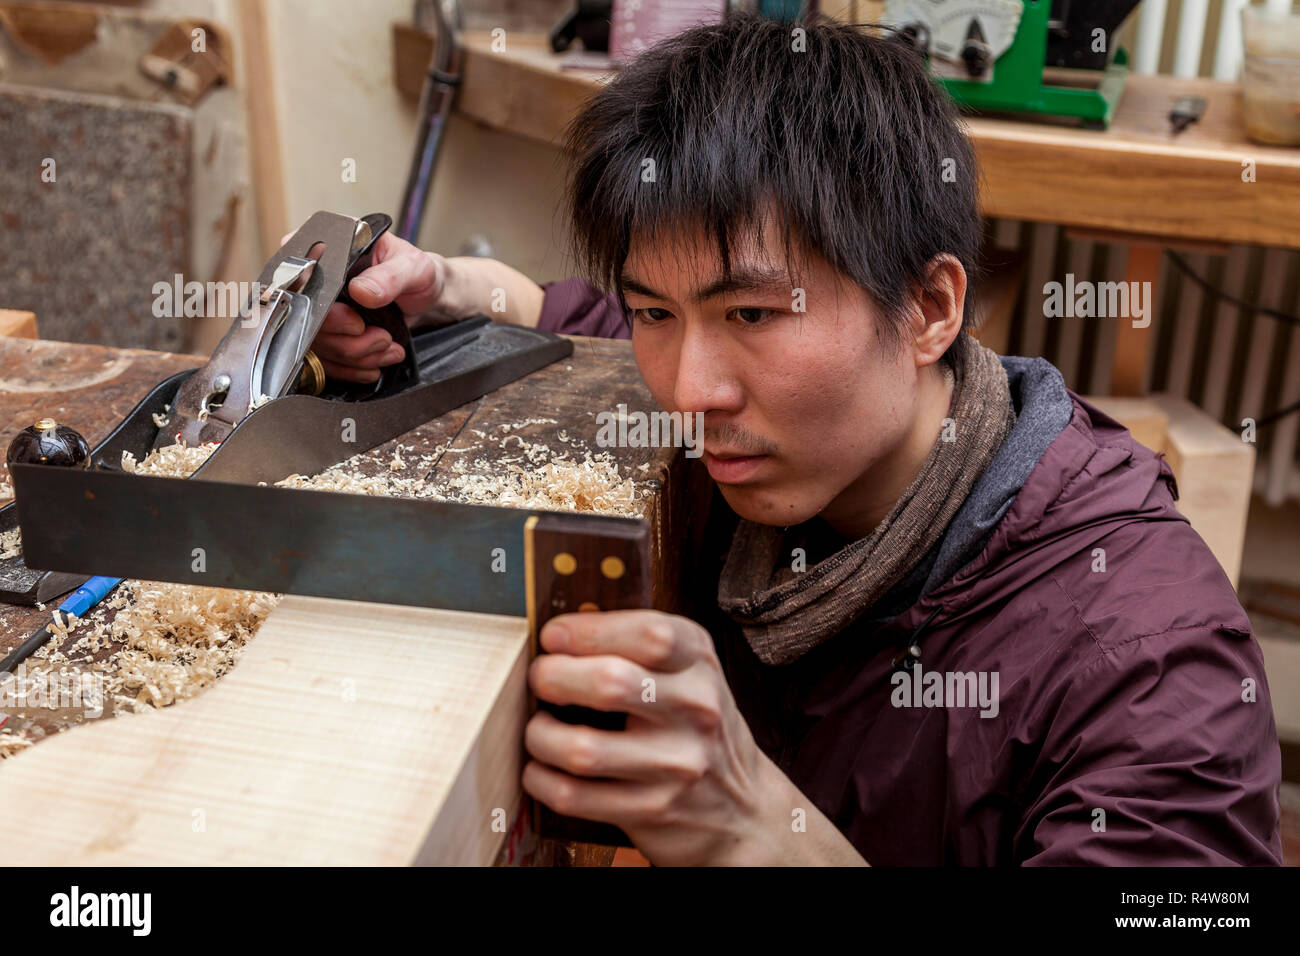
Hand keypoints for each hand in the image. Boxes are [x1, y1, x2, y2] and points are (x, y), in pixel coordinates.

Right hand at [285, 230, 464, 383]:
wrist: (425, 297)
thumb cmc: (417, 272)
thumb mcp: (412, 267)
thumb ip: (389, 276)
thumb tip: (360, 290)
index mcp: (329, 248)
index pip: (300, 276)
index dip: (321, 306)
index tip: (356, 322)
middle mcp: (316, 278)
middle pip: (307, 319)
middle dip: (349, 339)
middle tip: (382, 337)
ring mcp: (317, 308)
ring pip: (319, 345)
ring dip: (358, 355)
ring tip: (387, 345)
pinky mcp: (325, 334)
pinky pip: (326, 362)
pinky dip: (354, 367)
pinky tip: (378, 359)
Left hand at [523, 610, 784, 864]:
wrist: (743, 808)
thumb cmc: (695, 727)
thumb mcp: (689, 673)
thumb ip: (638, 649)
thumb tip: (559, 635)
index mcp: (700, 663)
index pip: (649, 635)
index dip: (588, 631)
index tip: (553, 636)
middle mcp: (696, 710)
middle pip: (610, 683)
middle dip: (553, 677)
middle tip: (540, 679)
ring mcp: (677, 765)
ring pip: (582, 749)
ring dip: (540, 736)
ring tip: (540, 729)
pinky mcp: (653, 810)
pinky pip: (574, 795)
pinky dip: (542, 779)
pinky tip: (543, 768)